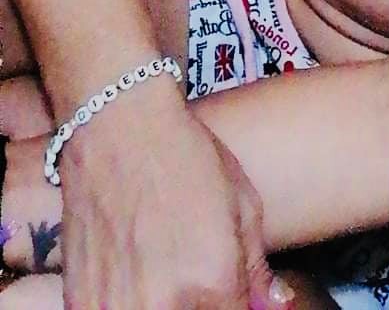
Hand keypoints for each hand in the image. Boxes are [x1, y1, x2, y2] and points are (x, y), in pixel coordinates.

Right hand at [39, 101, 275, 307]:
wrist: (118, 132)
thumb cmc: (187, 159)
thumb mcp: (243, 203)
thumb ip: (255, 266)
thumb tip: (273, 304)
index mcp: (213, 283)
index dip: (240, 306)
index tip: (235, 294)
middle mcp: (164, 307)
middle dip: (206, 304)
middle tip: (199, 276)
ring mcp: (116, 309)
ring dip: (168, 303)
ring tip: (168, 269)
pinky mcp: (80, 303)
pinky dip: (129, 302)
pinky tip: (138, 278)